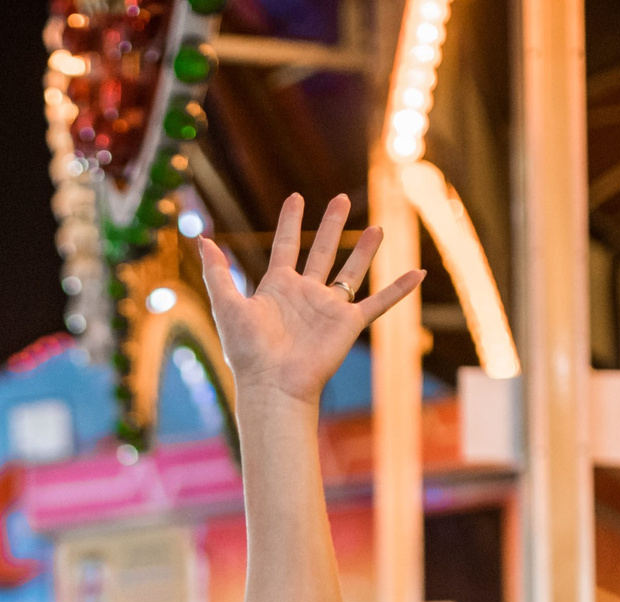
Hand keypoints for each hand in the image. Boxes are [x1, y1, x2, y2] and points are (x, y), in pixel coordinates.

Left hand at [196, 194, 421, 408]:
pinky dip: (399, 289)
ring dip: (364, 249)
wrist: (272, 386)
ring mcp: (328, 309)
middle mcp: (305, 294)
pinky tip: (418, 273)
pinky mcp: (349, 324)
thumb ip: (217, 272)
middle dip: (331, 224)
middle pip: (321, 251)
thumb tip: (201, 239)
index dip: (289, 222)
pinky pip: (379, 303)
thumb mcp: (227, 305)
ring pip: (351, 271)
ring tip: (377, 226)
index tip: (295, 197)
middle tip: (341, 198)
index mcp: (277, 287)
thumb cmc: (247, 352)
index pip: (285, 246)